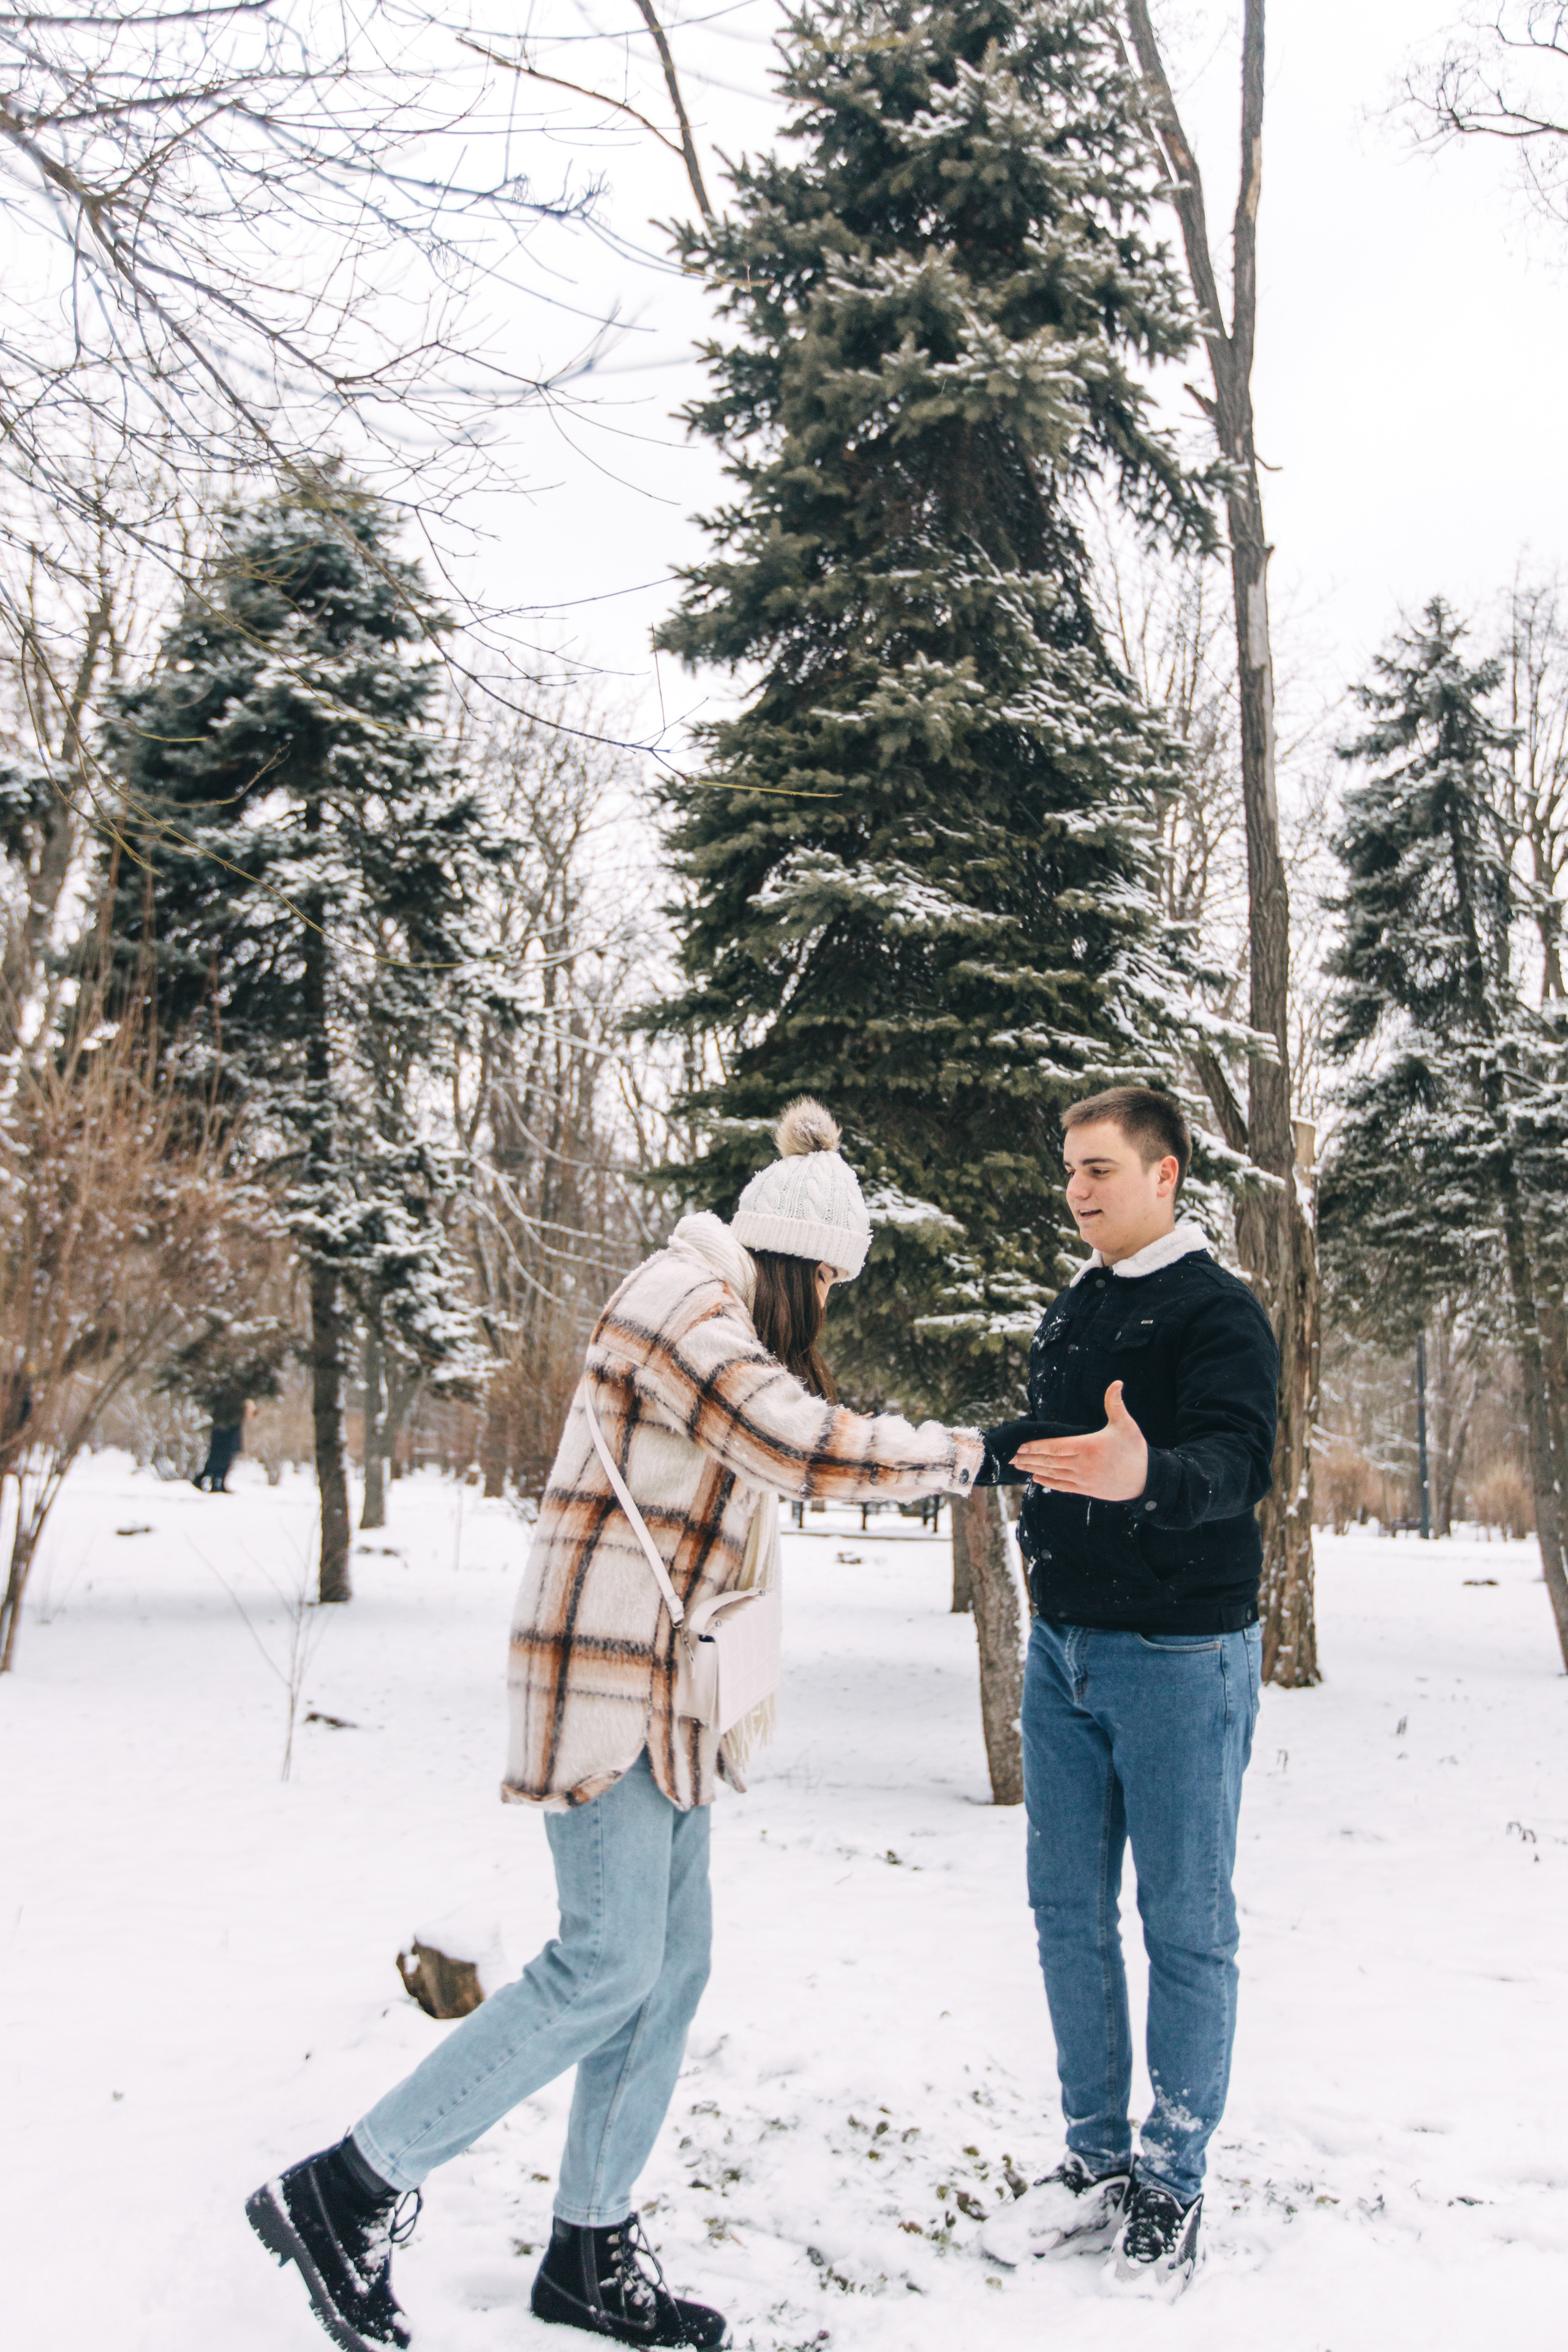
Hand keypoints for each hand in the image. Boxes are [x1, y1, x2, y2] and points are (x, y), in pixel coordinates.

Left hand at [1011, 1382, 1149, 1502]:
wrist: (1148, 1481)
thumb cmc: (1135, 1450)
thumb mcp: (1126, 1424)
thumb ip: (1115, 1403)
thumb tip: (1117, 1382)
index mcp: (1089, 1447)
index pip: (1056, 1447)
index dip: (1036, 1447)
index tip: (1020, 1445)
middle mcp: (1083, 1465)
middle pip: (1049, 1461)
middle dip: (1028, 1458)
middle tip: (1009, 1455)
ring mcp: (1084, 1479)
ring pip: (1053, 1474)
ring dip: (1033, 1469)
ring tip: (1017, 1465)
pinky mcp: (1087, 1490)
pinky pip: (1062, 1486)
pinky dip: (1047, 1482)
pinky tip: (1036, 1478)